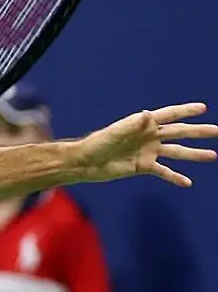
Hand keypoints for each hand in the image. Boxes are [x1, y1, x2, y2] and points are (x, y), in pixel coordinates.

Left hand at [76, 102, 217, 185]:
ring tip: (213, 156)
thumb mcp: (114, 133)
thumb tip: (147, 115)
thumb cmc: (97, 143)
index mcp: (142, 124)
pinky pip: (163, 171)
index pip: (168, 115)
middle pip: (179, 133)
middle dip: (198, 132)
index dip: (185, 111)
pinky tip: (188, 182)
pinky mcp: (143, 166)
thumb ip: (132, 125)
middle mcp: (148, 136)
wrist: (86, 163)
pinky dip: (175, 177)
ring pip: (176, 152)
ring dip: (194, 154)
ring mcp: (147, 151)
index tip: (203, 108)